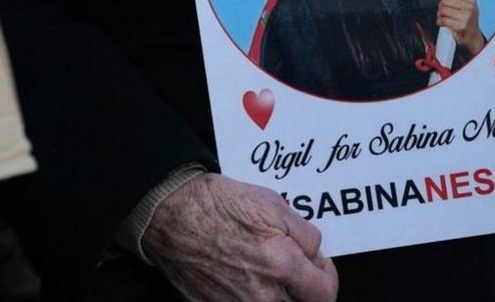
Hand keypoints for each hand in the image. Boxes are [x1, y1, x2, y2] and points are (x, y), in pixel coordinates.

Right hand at [142, 173, 336, 301]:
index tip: (318, 265)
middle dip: (302, 289)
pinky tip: (241, 279)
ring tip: (267, 274)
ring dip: (277, 295)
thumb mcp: (271, 203)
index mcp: (280, 264)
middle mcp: (261, 294)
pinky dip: (248, 298)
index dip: (326, 276)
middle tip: (292, 269)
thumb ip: (305, 233)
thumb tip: (316, 254)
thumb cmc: (213, 204)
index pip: (324, 293)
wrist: (168, 213)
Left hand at [437, 0, 484, 56]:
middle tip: (442, 11)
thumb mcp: (468, 4)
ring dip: (439, 14)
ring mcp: (466, 17)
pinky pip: (443, 20)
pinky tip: (442, 23)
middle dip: (440, 6)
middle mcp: (470, 7)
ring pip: (443, 10)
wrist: (472, 36)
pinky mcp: (461, 26)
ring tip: (443, 17)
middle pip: (444, 1)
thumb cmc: (467, 19)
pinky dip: (439, 22)